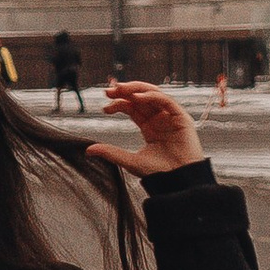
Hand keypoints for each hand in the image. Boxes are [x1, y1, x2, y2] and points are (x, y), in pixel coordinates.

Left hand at [86, 80, 204, 177]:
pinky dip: (152, 96)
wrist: (179, 180)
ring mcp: (170, 116)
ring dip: (136, 88)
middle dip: (125, 91)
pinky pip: (165, 100)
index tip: (105, 106)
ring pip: (153, 94)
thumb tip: (88, 150)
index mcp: (149, 127)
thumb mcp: (131, 161)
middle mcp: (159, 118)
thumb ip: (111, 153)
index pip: (132, 108)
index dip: (119, 103)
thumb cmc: (159, 173)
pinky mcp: (181, 117)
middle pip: (140, 97)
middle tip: (108, 90)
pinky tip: (137, 97)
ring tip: (120, 89)